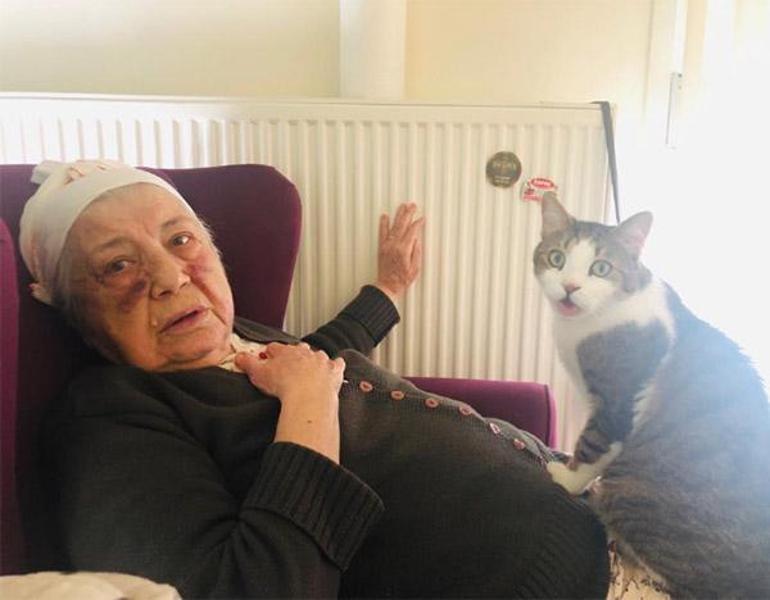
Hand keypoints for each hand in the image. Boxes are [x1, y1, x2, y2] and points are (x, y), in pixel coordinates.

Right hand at [236, 342, 344, 461]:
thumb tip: (238, 357)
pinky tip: (334, 369)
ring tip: (310, 369)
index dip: (270, 353)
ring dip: (314, 360)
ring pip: (318, 355)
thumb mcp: (258, 374)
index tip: (268, 358)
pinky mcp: (334, 371)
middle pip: (298, 349)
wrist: (308, 395)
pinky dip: (336, 366)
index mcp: (285, 351)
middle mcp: (305, 352)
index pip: (275, 347)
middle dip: (294, 355)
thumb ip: (247, 363)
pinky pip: (337, 364)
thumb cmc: (284, 385)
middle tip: (289, 365)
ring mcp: (321, 360)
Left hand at [376, 202, 424, 302]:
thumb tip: (417, 239)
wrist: (388, 285)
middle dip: (409, 213)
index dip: (418, 223)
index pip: (412, 231)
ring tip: (402, 206)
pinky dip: (383, 223)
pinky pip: (382, 232)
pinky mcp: (381, 247)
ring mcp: (387, 245)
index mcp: (404, 250)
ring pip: (393, 226)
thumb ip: (417, 252)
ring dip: (398, 215)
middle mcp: (394, 245)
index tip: (422, 219)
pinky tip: (385, 216)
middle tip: (413, 205)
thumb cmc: (402, 280)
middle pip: (403, 225)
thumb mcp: (415, 268)